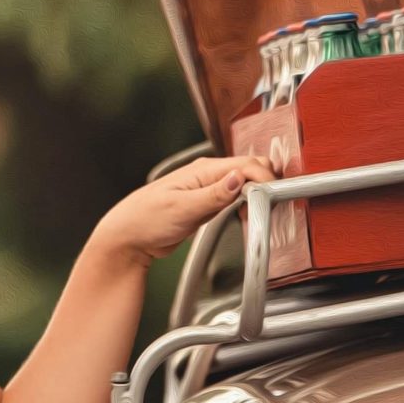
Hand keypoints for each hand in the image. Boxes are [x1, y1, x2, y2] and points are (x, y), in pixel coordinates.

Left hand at [91, 152, 274, 270]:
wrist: (128, 237)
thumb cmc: (146, 220)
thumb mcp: (182, 208)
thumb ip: (215, 195)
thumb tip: (240, 178)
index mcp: (202, 171)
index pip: (246, 165)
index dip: (265, 179)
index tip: (275, 197)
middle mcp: (207, 176)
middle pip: (249, 170)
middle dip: (266, 183)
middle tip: (273, 205)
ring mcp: (208, 189)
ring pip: (245, 184)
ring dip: (257, 194)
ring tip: (263, 212)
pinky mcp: (207, 204)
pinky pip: (234, 198)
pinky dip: (246, 204)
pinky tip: (248, 215)